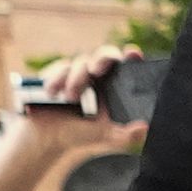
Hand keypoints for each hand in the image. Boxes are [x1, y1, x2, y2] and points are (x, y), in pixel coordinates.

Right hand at [0, 46, 141, 190]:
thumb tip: (145, 127)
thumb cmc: (80, 136)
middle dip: (102, 59)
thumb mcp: (106, 137)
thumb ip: (127, 135)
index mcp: (115, 88)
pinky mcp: (57, 74)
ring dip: (76, 79)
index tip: (132, 53)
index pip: (127, 68)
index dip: (132, 58)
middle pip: (106, 55)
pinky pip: (61, 67)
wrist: (46, 138)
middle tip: (96, 70)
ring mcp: (77, 73)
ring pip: (82, 62)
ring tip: (70, 98)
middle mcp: (99, 78)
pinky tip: (53, 94)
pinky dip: (58, 79)